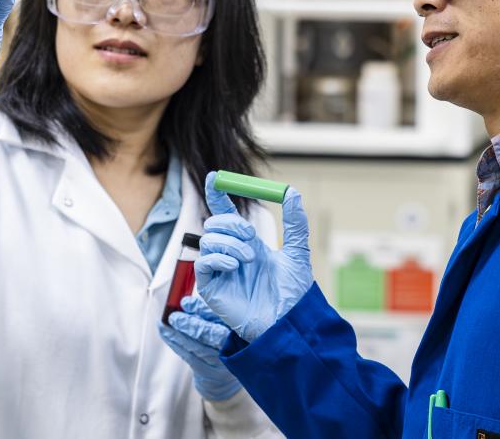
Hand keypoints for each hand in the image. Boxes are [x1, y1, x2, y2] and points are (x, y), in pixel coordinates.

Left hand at [158, 296, 240, 400]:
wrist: (229, 373)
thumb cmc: (226, 340)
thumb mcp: (225, 323)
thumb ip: (209, 313)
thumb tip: (185, 303)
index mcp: (239, 332)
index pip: (220, 318)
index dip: (202, 310)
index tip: (186, 302)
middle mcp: (231, 348)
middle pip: (207, 334)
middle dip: (187, 324)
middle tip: (173, 316)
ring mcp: (219, 363)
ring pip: (194, 347)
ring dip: (175, 335)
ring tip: (163, 324)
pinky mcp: (207, 373)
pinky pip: (188, 357)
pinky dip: (175, 344)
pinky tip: (167, 334)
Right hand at [195, 172, 312, 342]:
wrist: (288, 322)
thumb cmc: (293, 294)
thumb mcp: (297, 251)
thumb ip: (294, 222)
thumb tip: (291, 192)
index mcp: (248, 244)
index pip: (226, 213)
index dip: (217, 195)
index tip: (215, 177)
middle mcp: (231, 255)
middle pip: (214, 223)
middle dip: (230, 222)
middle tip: (251, 236)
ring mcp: (219, 271)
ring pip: (207, 240)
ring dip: (229, 243)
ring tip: (249, 258)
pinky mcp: (210, 288)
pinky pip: (202, 263)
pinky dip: (217, 258)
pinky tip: (235, 266)